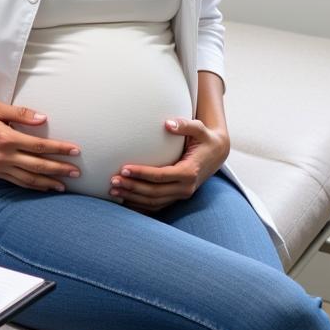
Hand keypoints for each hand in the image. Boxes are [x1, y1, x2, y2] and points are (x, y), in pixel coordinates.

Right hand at [0, 102, 80, 192]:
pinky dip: (32, 185)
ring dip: (48, 182)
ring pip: (29, 178)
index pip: (40, 146)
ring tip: (64, 185)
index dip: (59, 149)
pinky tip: (42, 186)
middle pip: (38, 165)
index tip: (74, 150)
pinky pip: (17, 182)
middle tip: (77, 171)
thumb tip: (43, 119)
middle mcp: (5, 155)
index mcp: (7, 137)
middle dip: (60, 169)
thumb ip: (21, 113)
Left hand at [111, 117, 229, 211]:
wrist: (217, 153)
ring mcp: (182, 194)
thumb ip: (185, 125)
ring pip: (154, 202)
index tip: (123, 168)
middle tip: (112, 181)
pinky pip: (157, 205)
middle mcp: (186, 187)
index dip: (141, 173)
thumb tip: (168, 123)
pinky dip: (140, 205)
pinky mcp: (177, 196)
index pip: (161, 176)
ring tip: (112, 191)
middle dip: (132, 188)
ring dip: (133, 198)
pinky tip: (124, 200)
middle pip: (155, 192)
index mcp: (189, 172)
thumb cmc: (205, 139)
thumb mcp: (200, 129)